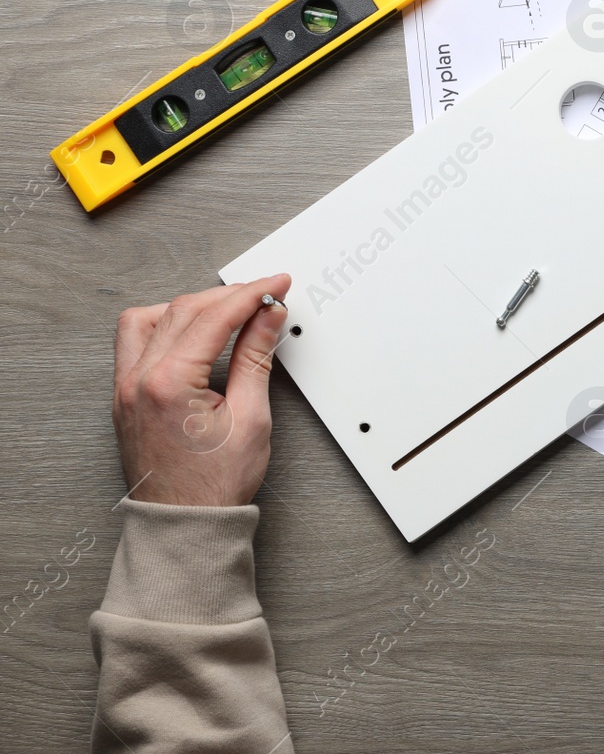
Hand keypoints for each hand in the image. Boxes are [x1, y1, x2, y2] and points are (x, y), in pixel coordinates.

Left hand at [112, 275, 290, 506]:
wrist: (184, 523)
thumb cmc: (214, 484)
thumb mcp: (250, 416)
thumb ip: (256, 357)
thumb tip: (267, 317)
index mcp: (167, 383)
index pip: (213, 318)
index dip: (251, 294)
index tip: (276, 284)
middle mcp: (137, 381)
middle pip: (181, 310)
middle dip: (226, 297)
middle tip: (263, 295)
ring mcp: (124, 388)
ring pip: (147, 319)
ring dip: (187, 307)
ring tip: (225, 311)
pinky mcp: (123, 396)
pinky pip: (134, 342)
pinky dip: (164, 326)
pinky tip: (191, 334)